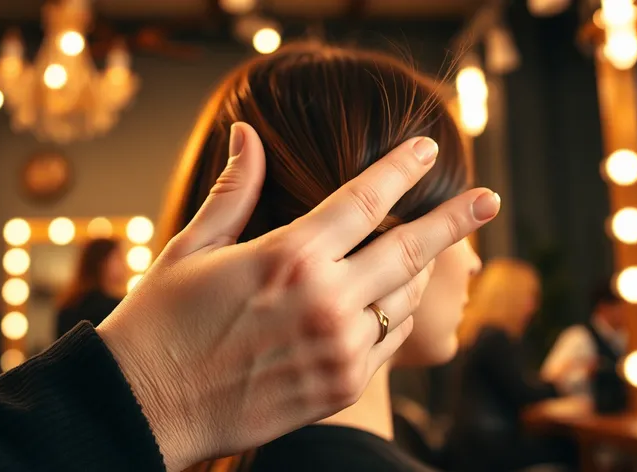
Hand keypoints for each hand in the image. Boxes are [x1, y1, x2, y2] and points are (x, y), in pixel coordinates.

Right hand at [97, 122, 499, 470]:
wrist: (147, 406)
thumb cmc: (161, 321)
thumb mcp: (193, 247)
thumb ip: (235, 190)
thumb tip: (248, 133)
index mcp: (289, 256)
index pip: (366, 199)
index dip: (403, 168)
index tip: (429, 149)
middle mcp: (325, 300)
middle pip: (410, 250)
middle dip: (455, 221)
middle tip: (490, 200)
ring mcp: (339, 349)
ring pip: (404, 299)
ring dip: (416, 273)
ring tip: (421, 257)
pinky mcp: (340, 387)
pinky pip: (389, 343)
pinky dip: (394, 318)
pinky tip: (385, 306)